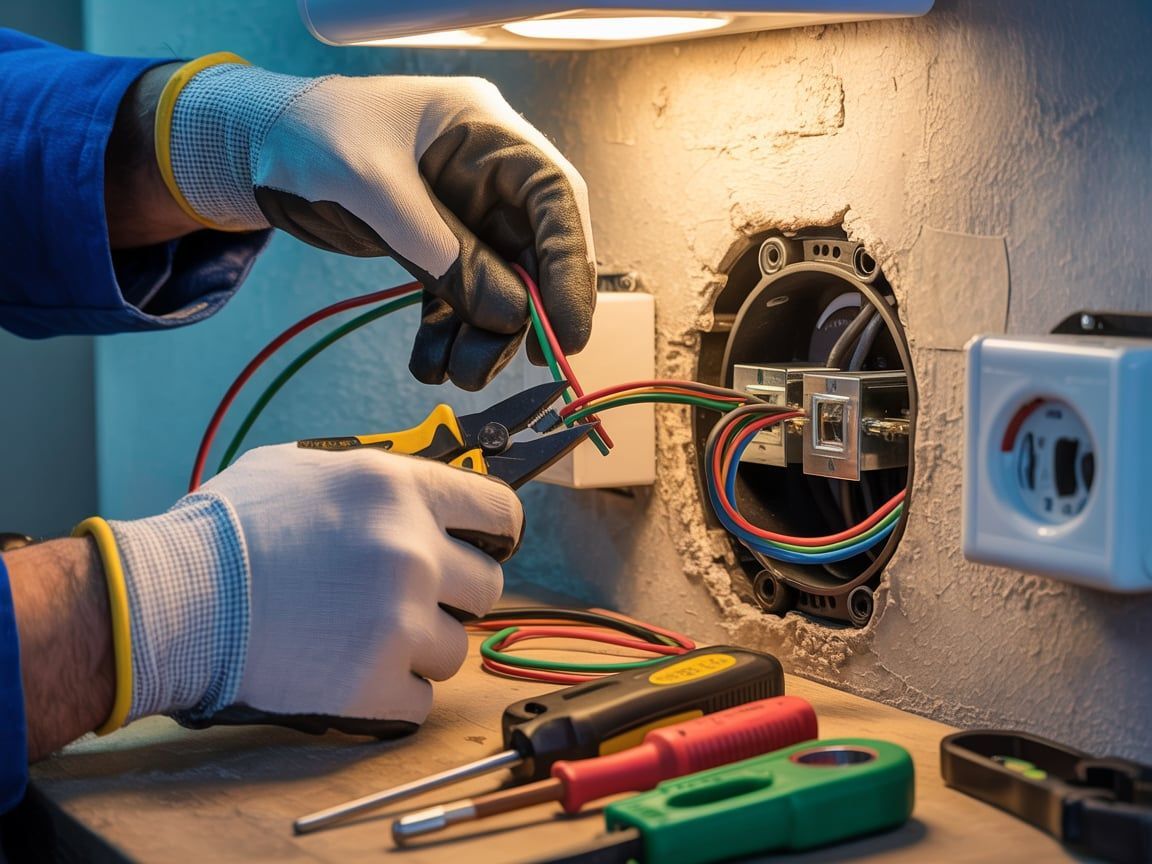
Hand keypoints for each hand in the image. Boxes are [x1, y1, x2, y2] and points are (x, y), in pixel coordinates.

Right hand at [105, 444, 523, 733]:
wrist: (171, 602)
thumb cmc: (228, 532)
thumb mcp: (306, 469)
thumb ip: (377, 479)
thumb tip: (421, 489)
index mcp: (399, 491)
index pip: (500, 513)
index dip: (493, 533)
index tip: (481, 546)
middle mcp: (412, 553)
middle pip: (488, 586)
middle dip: (453, 595)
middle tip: (407, 598)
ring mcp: (398, 623)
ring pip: (455, 649)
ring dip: (419, 648)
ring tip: (361, 637)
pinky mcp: (376, 686)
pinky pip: (422, 700)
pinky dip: (394, 694)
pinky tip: (351, 672)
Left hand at [161, 59, 596, 389]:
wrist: (256, 145)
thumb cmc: (309, 136)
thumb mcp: (372, 188)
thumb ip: (443, 251)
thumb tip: (510, 315)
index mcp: (487, 132)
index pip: (555, 199)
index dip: (570, 267)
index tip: (569, 331)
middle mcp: (488, 173)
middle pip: (534, 251)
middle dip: (523, 314)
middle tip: (508, 364)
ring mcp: (466, 210)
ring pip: (499, 284)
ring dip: (484, 335)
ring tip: (459, 374)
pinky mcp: (439, 241)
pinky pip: (459, 295)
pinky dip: (448, 333)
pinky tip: (431, 364)